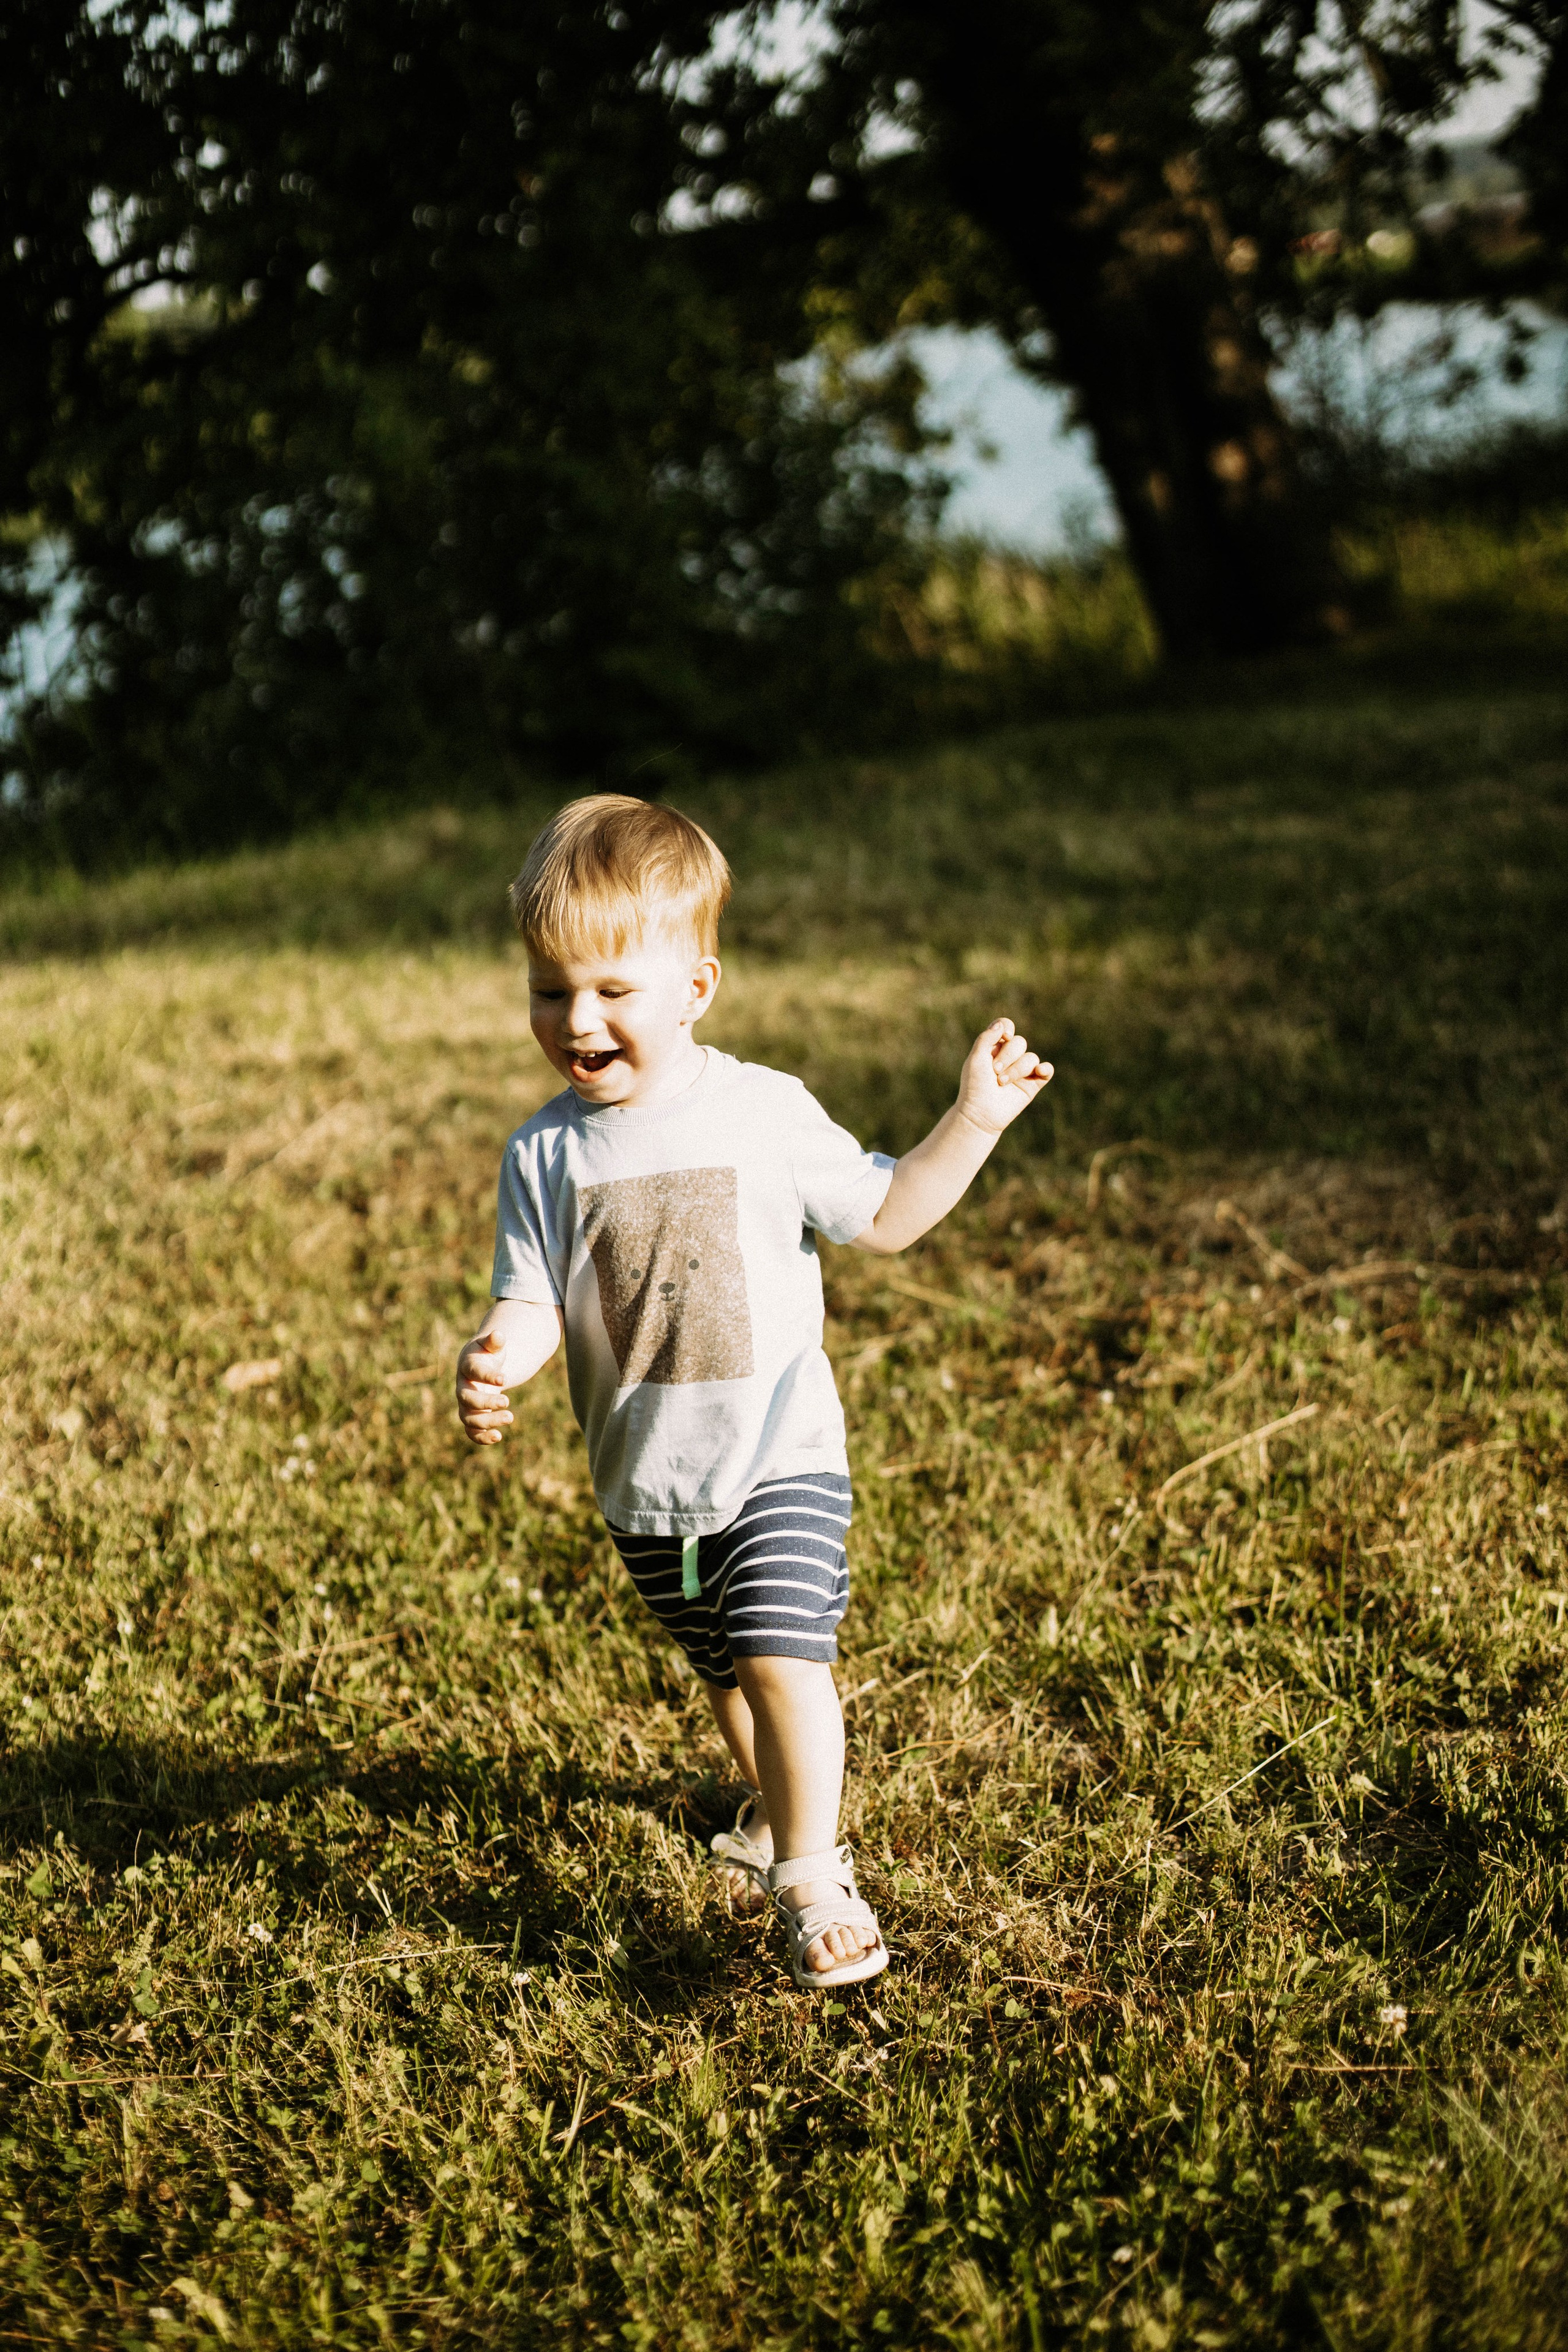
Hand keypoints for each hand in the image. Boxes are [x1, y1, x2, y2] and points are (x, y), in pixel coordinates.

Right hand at [456, 1328, 513, 1445]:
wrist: (479, 1366)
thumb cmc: (487, 1353)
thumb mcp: (492, 1344)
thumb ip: (495, 1340)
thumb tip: (498, 1335)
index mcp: (467, 1366)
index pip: (473, 1371)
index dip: (487, 1376)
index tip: (505, 1379)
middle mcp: (462, 1386)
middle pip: (467, 1399)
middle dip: (486, 1402)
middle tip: (507, 1402)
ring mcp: (465, 1404)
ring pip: (469, 1418)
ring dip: (488, 1421)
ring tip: (510, 1417)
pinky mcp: (471, 1416)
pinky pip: (471, 1431)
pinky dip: (481, 1437)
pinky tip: (498, 1436)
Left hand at [955, 1018, 1052, 1136]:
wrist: (980, 1113)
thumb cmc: (974, 1086)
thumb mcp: (975, 1059)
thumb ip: (986, 1038)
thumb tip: (1002, 1025)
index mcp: (994, 1047)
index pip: (1006, 1027)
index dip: (1007, 1028)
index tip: (1004, 1037)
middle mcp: (1009, 1057)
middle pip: (1019, 1042)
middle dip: (1007, 1056)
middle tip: (995, 1071)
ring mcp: (1022, 1070)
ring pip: (1031, 1058)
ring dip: (1016, 1070)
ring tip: (1002, 1083)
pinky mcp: (1033, 1084)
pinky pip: (1047, 1070)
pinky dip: (1045, 1069)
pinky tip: (1039, 1071)